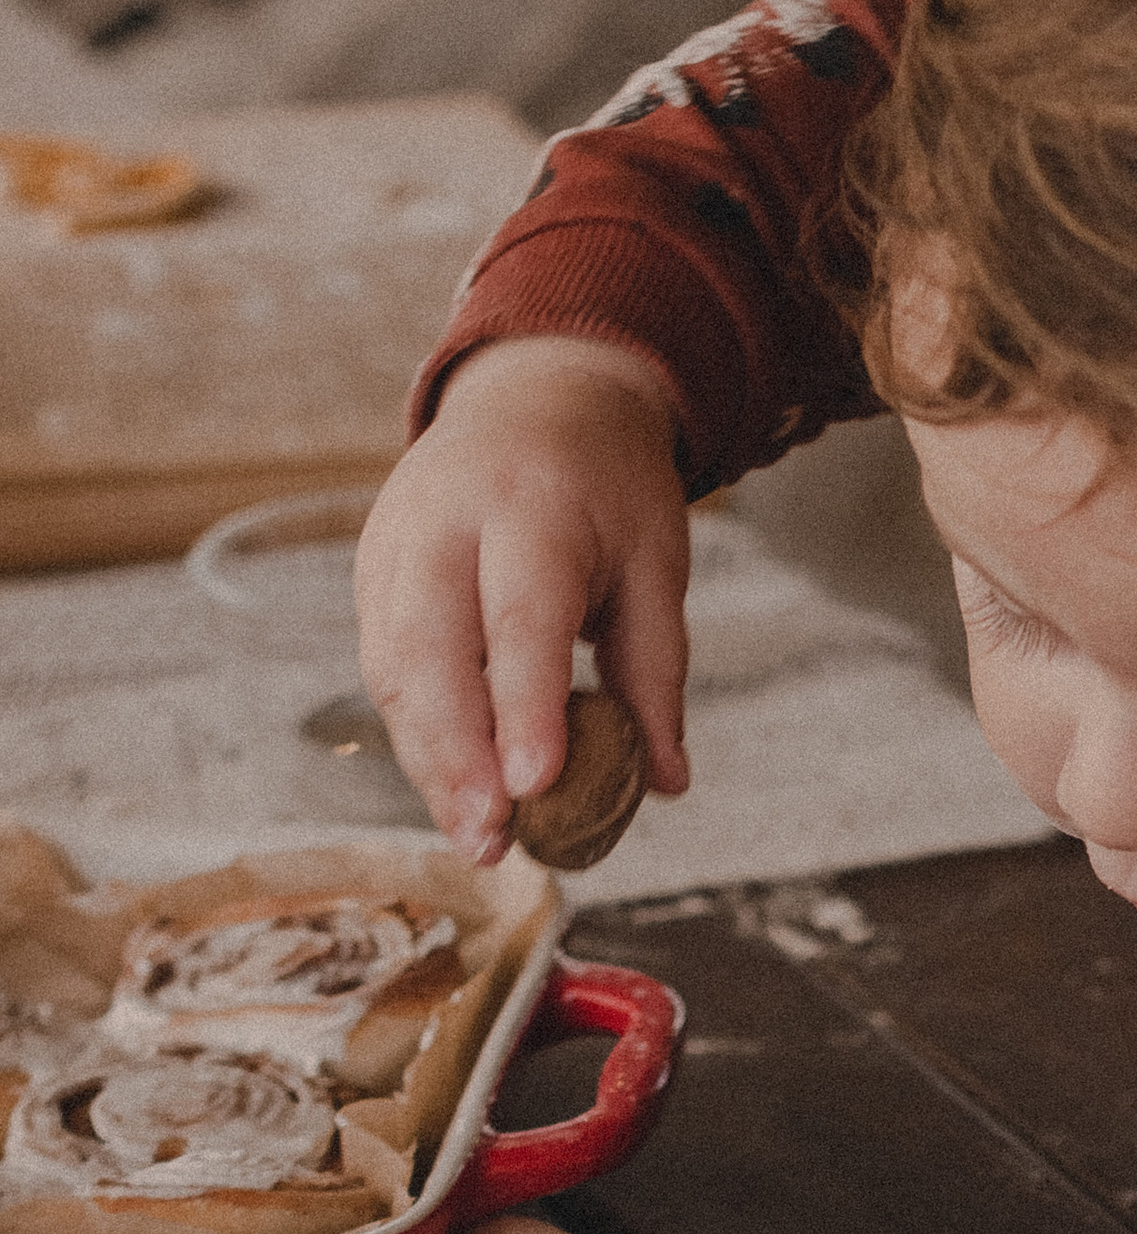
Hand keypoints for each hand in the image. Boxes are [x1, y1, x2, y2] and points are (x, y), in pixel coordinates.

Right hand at [355, 337, 692, 860]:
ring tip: (474, 839)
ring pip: (393, 666)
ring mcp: (396, 542)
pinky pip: (381, 663)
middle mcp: (447, 521)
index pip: (520, 619)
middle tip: (490, 842)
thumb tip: (666, 781)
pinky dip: (413, 734)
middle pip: (433, 650)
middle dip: (456, 756)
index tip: (531, 789)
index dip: (522, 708)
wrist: (533, 392)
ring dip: (428, 761)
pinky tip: (449, 791)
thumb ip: (654, 670)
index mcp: (531, 508)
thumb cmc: (607, 486)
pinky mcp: (372, 569)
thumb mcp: (655, 562)